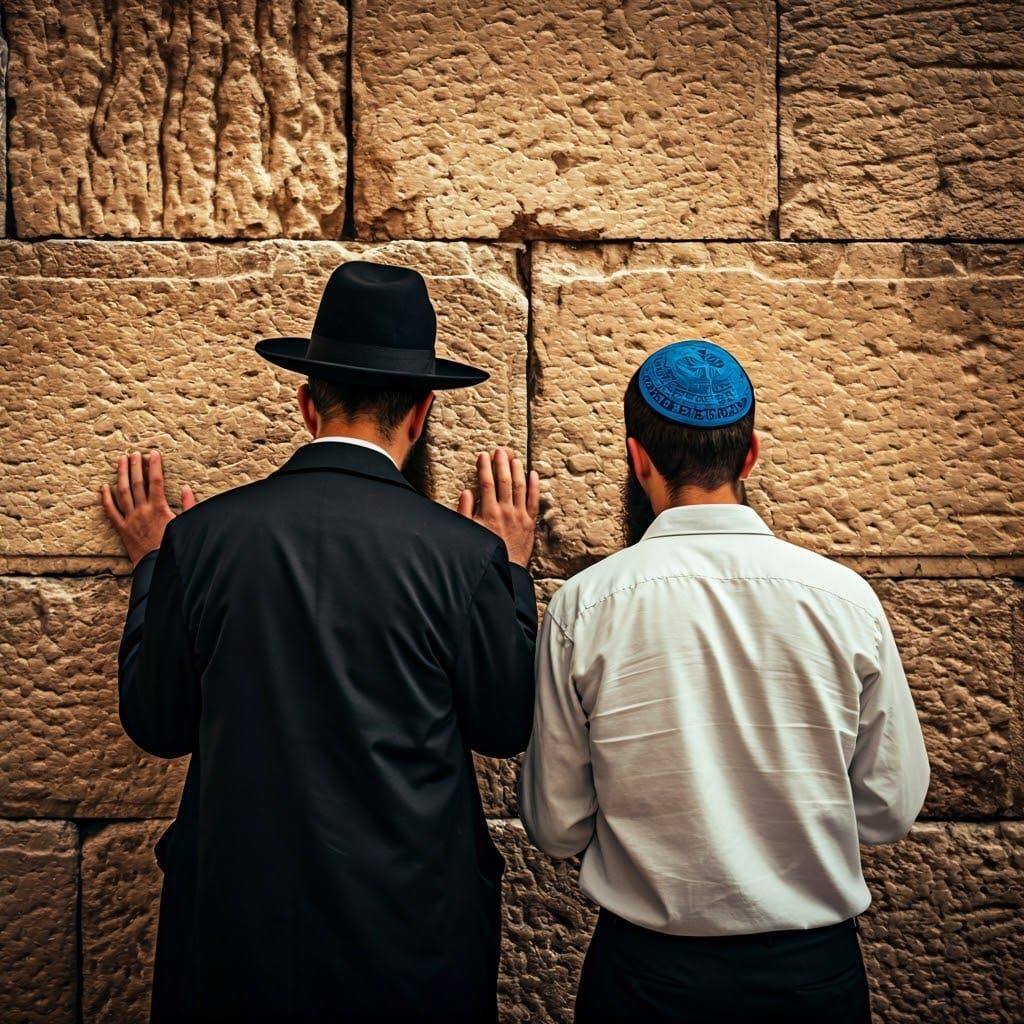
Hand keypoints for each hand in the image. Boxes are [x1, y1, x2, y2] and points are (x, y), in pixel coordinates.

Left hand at [100, 450, 196, 567]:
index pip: (156, 481)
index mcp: (159, 509)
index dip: (154, 465)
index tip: (153, 453)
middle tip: (135, 453)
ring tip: (120, 460)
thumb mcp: (186, 525)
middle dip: (136, 466)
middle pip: (137, 483)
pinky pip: (110, 511)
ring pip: (123, 492)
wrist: (158, 568)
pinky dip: (105, 498)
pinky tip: (103, 486)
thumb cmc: (175, 548)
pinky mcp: (122, 529)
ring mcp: (130, 519)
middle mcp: (143, 511)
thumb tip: (186, 488)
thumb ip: (189, 506)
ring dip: (121, 475)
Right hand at [457, 448, 539, 567]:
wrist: (505, 570)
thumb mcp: (469, 533)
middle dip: (501, 463)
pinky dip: (534, 486)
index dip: (484, 467)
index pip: (486, 483)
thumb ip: (465, 512)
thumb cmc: (486, 552)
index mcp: (489, 513)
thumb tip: (466, 492)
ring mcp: (520, 516)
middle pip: (504, 481)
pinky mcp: (530, 523)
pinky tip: (533, 474)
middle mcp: (505, 511)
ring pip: (519, 487)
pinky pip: (533, 501)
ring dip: (516, 470)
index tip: (483, 455)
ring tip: (513, 457)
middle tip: (500, 451)